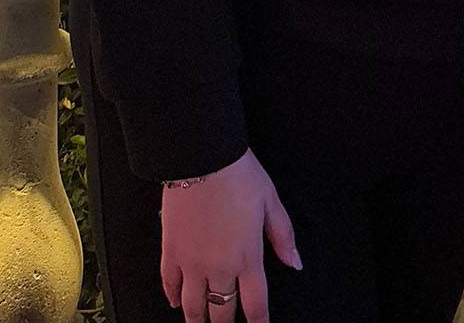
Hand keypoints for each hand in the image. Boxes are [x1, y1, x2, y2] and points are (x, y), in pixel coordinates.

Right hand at [160, 148, 300, 322]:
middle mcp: (219, 267)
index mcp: (247, 257)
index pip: (255, 305)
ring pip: (194, 307)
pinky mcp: (171, 251)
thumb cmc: (238, 174)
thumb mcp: (270, 201)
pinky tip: (177, 303)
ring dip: (199, 320)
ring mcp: (192, 263)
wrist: (202, 157)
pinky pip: (169, 285)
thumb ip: (283, 236)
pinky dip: (173, 297)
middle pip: (222, 312)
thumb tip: (294, 262)